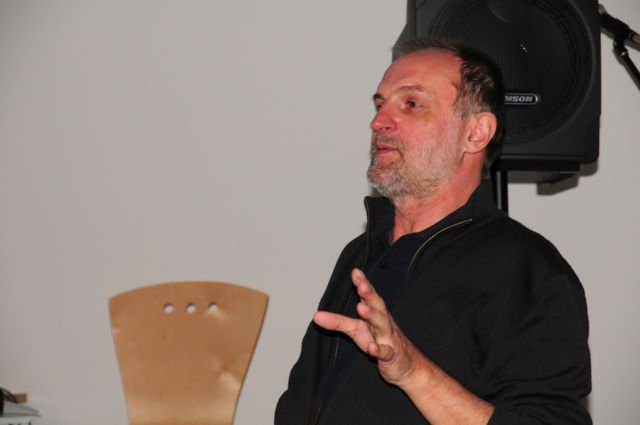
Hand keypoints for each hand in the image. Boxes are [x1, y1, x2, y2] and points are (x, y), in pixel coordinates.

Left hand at [313, 268, 424, 386]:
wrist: (408, 366)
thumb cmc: (381, 342)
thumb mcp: (357, 331)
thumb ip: (338, 322)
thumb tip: (316, 316)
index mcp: (376, 314)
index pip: (369, 296)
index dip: (364, 283)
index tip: (355, 272)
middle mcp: (384, 323)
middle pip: (378, 306)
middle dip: (370, 295)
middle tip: (361, 285)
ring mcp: (389, 339)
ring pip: (383, 325)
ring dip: (373, 316)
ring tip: (361, 308)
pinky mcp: (392, 357)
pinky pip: (386, 353)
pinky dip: (379, 350)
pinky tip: (371, 348)